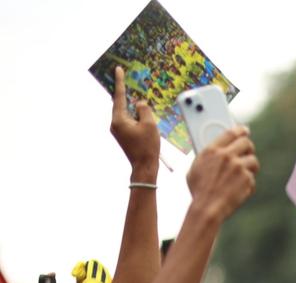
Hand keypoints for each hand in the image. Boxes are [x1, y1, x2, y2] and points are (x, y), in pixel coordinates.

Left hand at [109, 66, 158, 180]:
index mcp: (119, 119)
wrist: (144, 167)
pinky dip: (136, 119)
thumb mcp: (150, 124)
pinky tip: (145, 123)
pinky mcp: (122, 135)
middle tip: (137, 93)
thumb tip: (139, 103)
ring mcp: (117, 130)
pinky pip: (129, 121)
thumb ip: (144, 109)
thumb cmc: (147, 147)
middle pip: (122, 105)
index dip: (120, 82)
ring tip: (147, 118)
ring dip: (136, 112)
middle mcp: (114, 124)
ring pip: (127, 114)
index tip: (118, 70)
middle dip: (131, 100)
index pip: (119, 96)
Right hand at [185, 127, 258, 221]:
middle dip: (249, 147)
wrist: (208, 208)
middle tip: (248, 152)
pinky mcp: (247, 179)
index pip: (230, 132)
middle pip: (246, 142)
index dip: (239, 130)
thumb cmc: (199, 190)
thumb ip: (208, 157)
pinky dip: (248, 184)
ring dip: (250, 167)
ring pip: (253, 160)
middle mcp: (226, 155)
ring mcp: (239, 167)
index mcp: (212, 150)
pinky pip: (252, 178)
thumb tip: (218, 149)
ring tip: (242, 176)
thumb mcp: (196, 168)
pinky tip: (238, 190)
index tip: (245, 130)